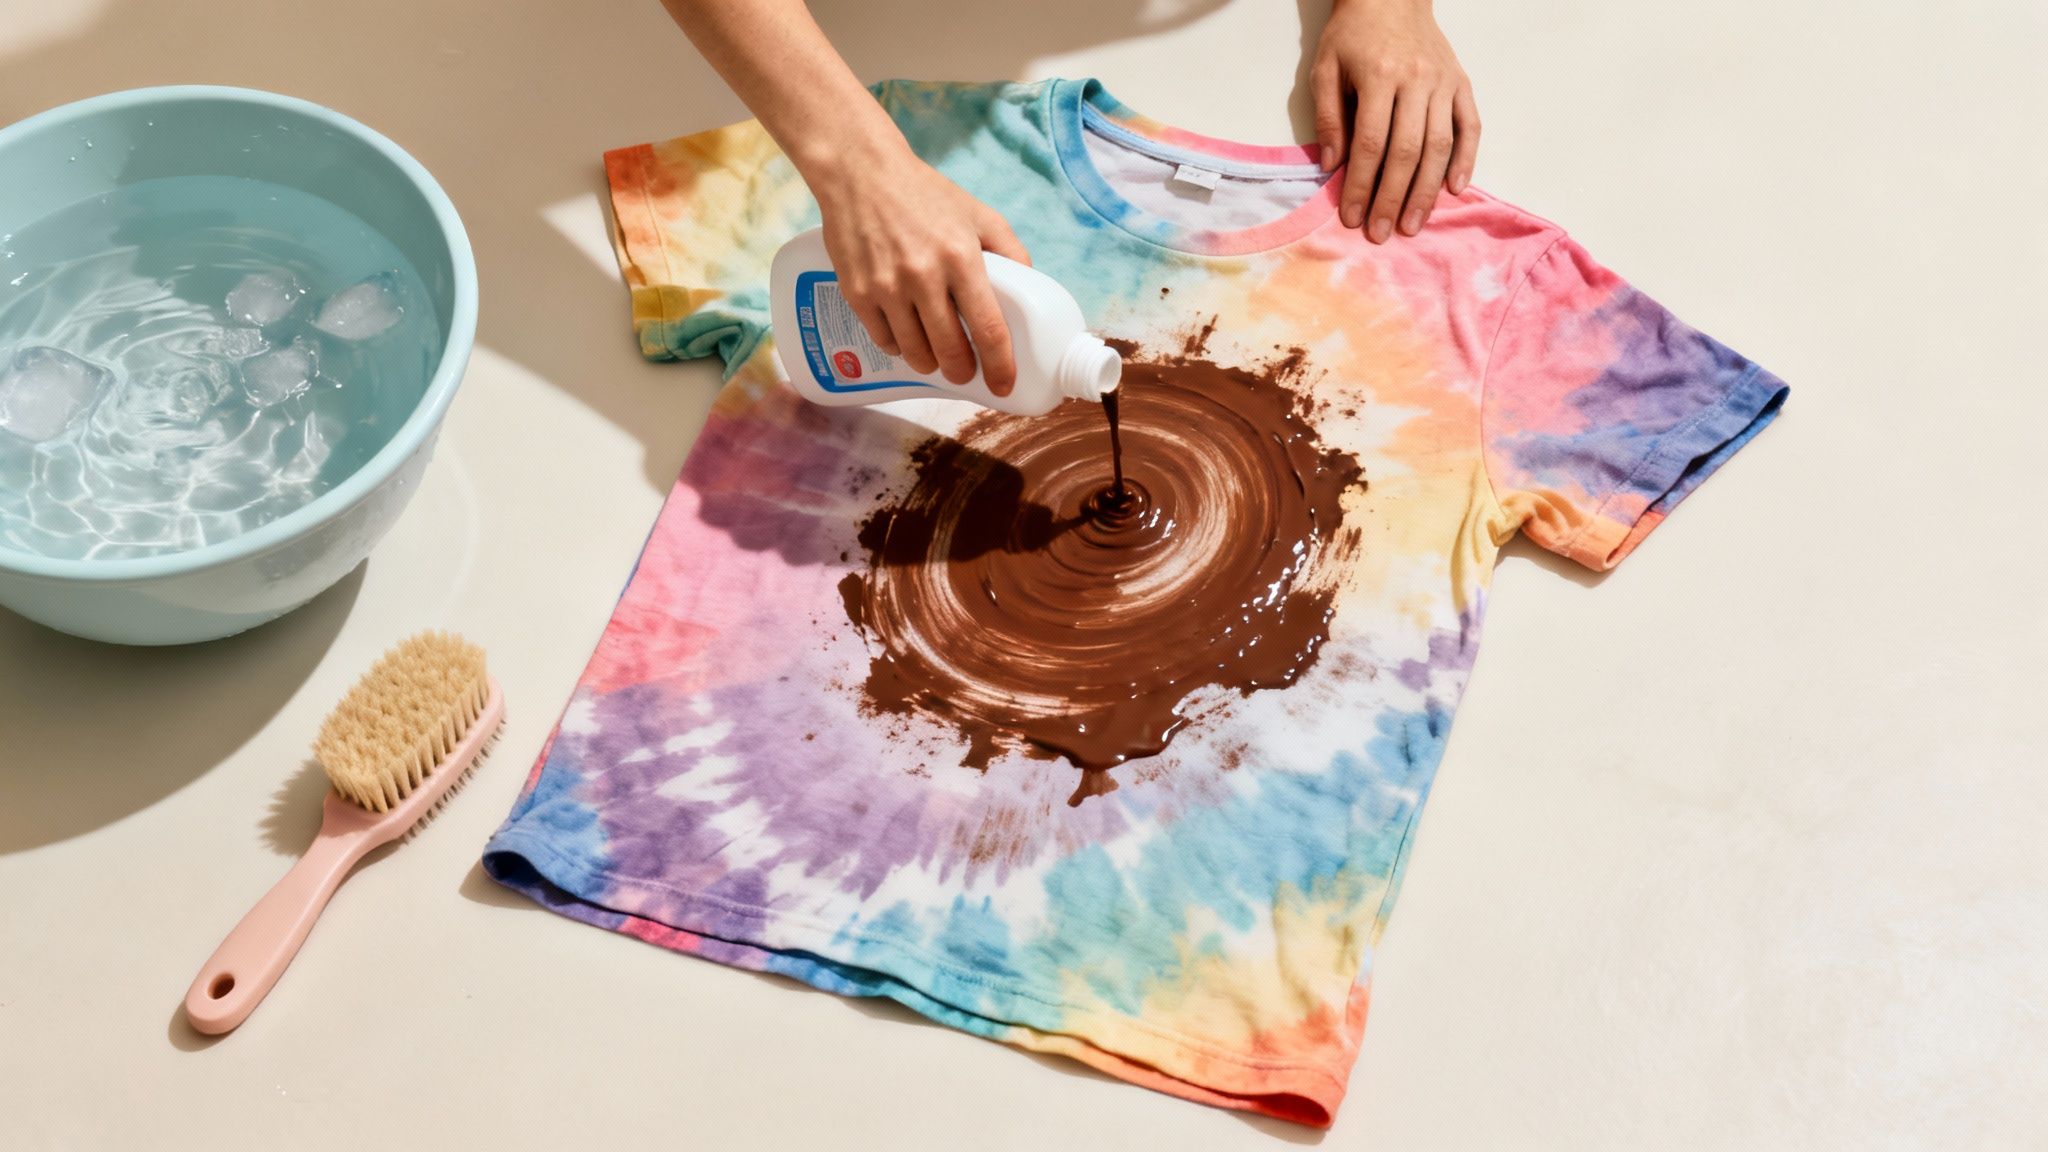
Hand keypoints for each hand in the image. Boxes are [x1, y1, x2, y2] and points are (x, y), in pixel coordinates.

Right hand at [813, 146, 1031, 395]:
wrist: (860, 173)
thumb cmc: (924, 193)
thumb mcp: (978, 213)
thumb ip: (1010, 249)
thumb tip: (1029, 286)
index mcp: (960, 256)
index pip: (987, 327)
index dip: (1000, 364)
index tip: (1004, 384)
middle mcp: (923, 275)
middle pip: (950, 350)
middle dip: (962, 371)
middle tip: (966, 372)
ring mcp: (887, 287)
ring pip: (915, 352)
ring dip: (931, 364)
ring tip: (936, 357)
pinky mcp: (857, 292)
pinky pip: (884, 339)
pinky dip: (899, 346)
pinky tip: (907, 337)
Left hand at [1310, 0, 1479, 242]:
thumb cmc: (1353, 36)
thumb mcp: (1325, 69)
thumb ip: (1328, 117)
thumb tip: (1333, 166)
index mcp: (1380, 77)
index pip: (1371, 143)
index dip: (1361, 184)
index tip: (1352, 217)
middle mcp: (1417, 81)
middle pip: (1407, 151)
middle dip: (1393, 197)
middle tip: (1382, 232)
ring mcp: (1443, 83)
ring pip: (1439, 146)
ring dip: (1426, 190)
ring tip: (1412, 223)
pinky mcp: (1461, 84)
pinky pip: (1470, 126)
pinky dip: (1466, 159)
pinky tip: (1454, 188)